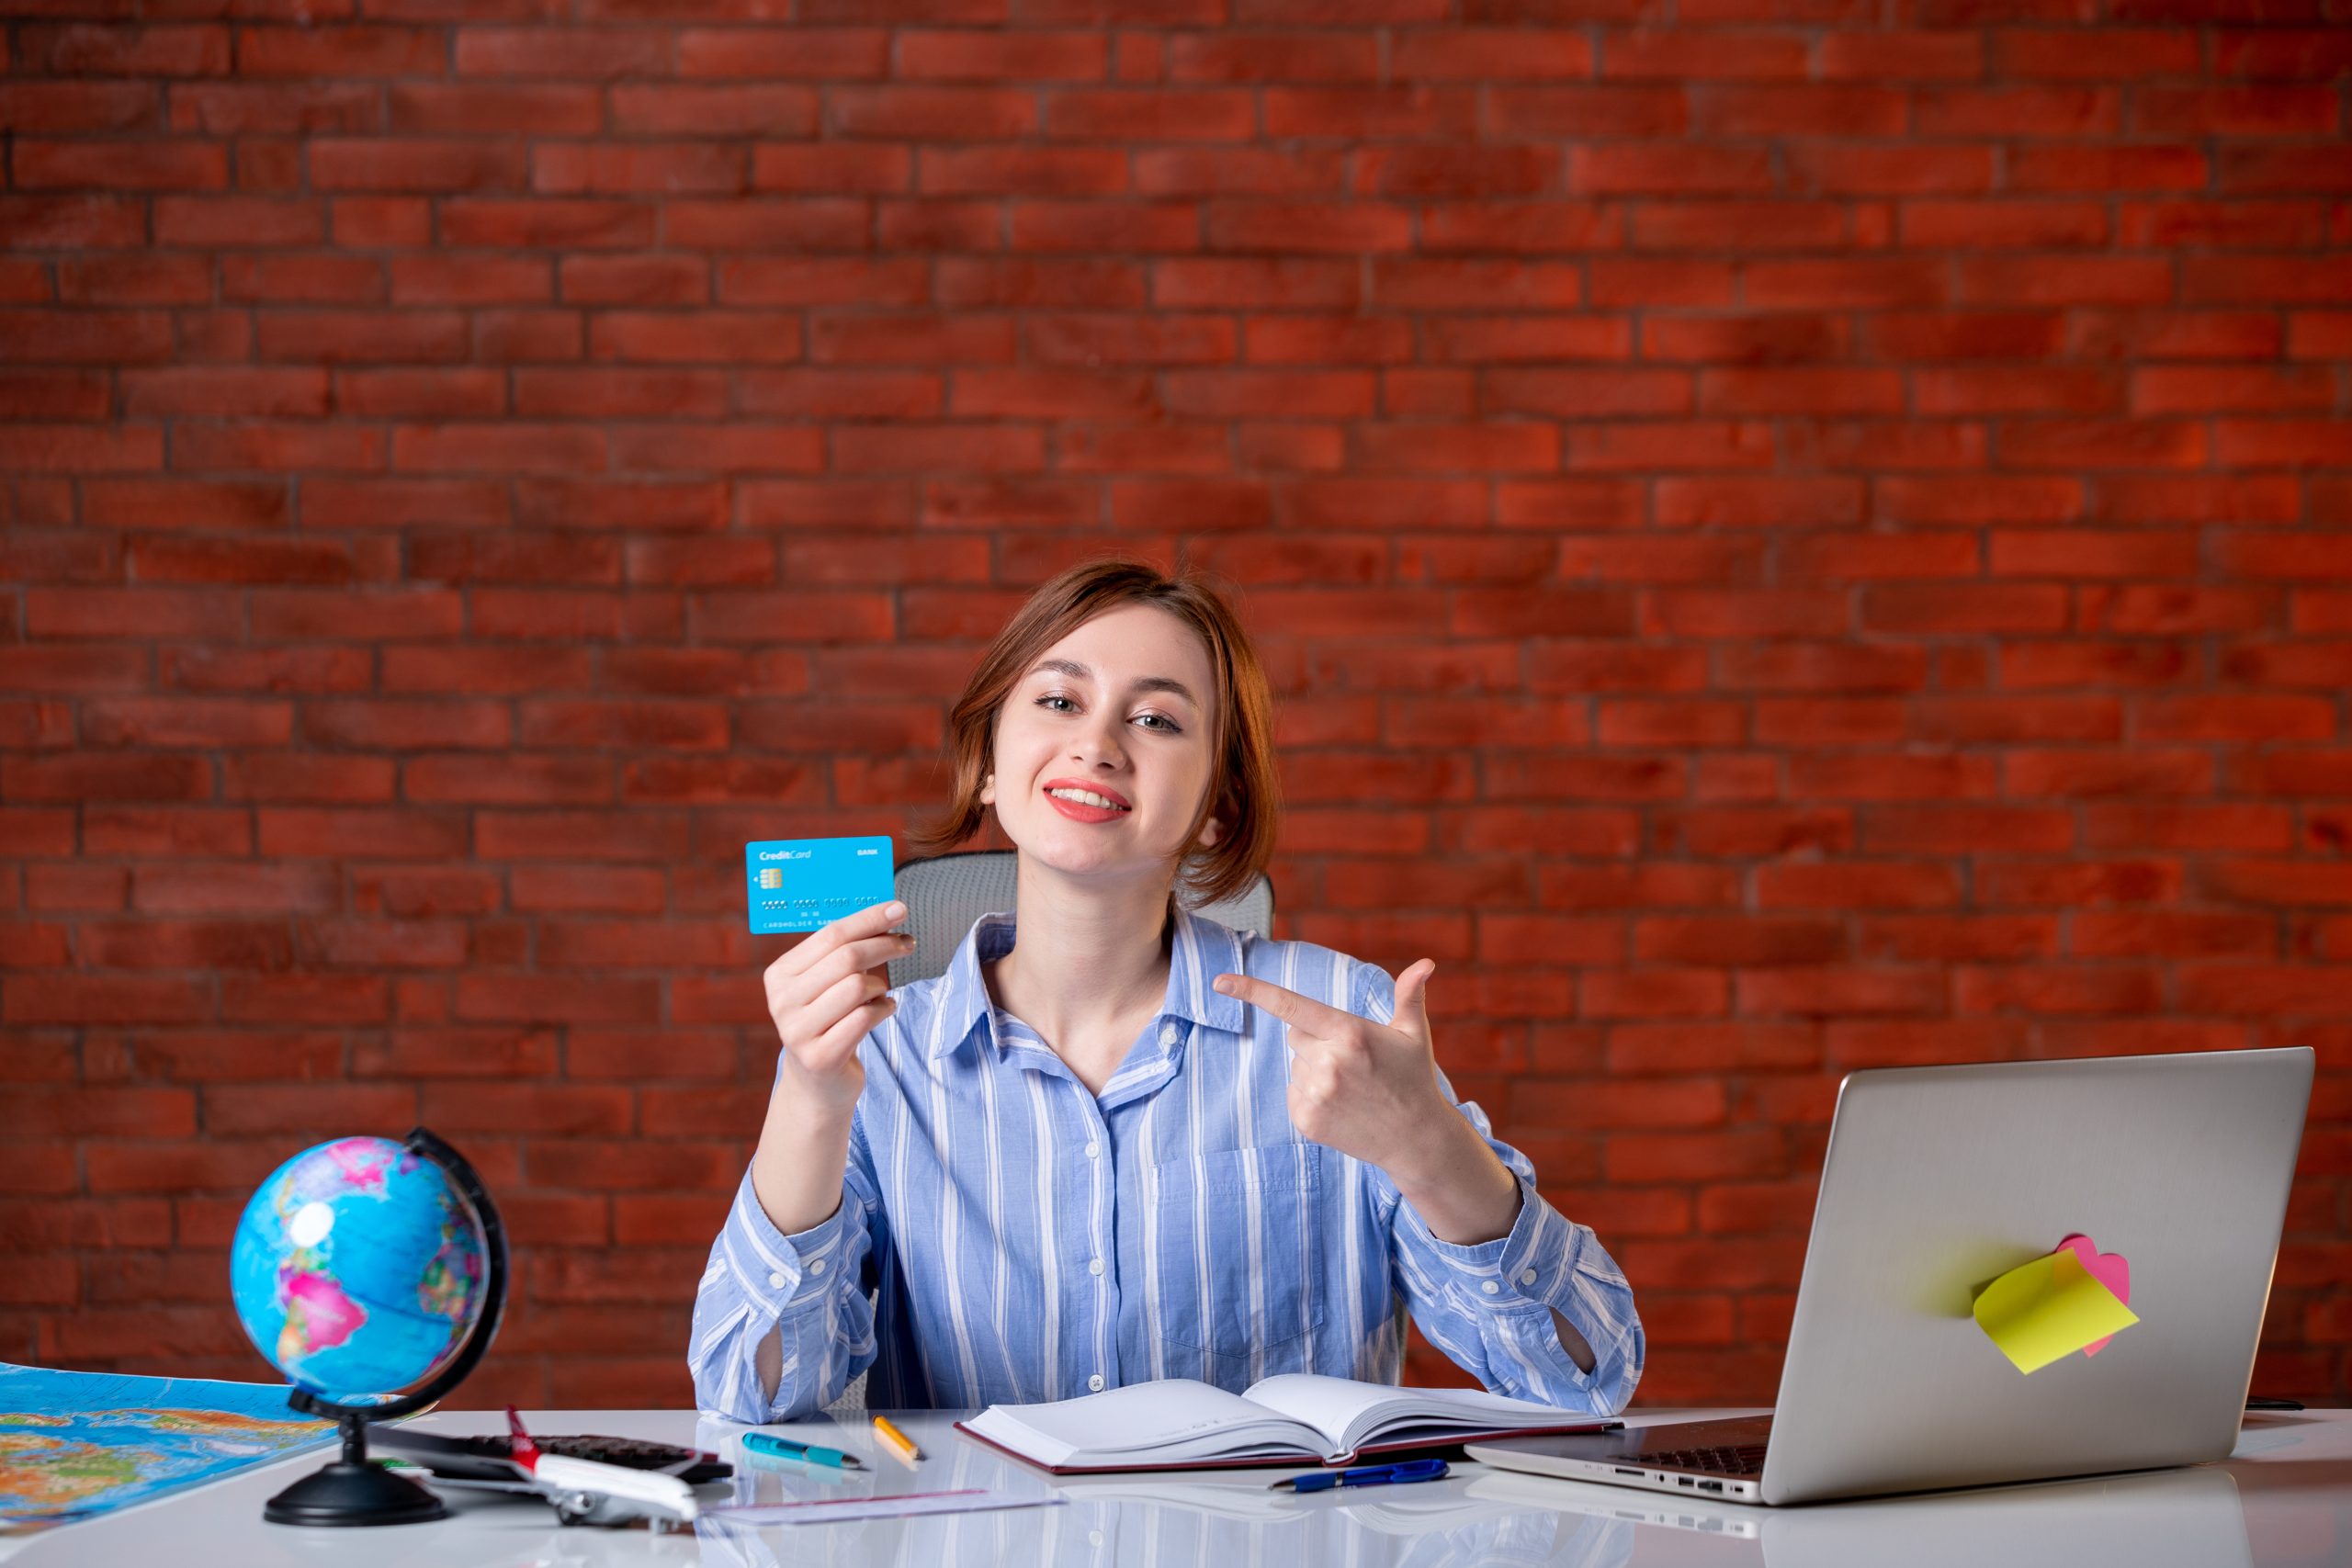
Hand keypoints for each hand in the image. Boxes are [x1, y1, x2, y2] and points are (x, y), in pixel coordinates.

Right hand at [762, 900, 913, 1118]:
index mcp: (779, 975)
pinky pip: (864, 1018)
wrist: (818, 1084)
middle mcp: (782, 1002)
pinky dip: (883, 1009)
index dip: (868, 919)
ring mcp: (797, 1031)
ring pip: (857, 987)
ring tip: (882, 992)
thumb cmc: (829, 1021)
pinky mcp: (820, 1057)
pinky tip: (885, 1009)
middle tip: (908, 944)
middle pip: (846, 958)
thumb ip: (844, 953)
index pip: (829, 935)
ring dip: (880, 985)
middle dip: (884, 945)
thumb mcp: (826, 985)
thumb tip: (887, 913)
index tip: (899, 909)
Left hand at [1212, 960, 1451, 1176]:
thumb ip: (1409, 994)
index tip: (1219, 981)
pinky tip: (1340, 1105)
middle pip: (1295, 1035)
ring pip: (1296, 1065)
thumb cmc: (1413, 1078)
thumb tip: (1426, 963)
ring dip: (1315, 1070)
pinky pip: (1293, 1092)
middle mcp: (1328, 1062)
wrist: (1416, 1139)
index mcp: (1349, 1032)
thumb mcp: (1413, 1034)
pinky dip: (1310, 1095)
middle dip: (1317, 1040)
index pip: (1290, 1005)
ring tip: (1351, 1087)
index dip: (1251, 990)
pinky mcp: (1305, 1120)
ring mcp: (1315, 1094)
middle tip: (1353, 1060)